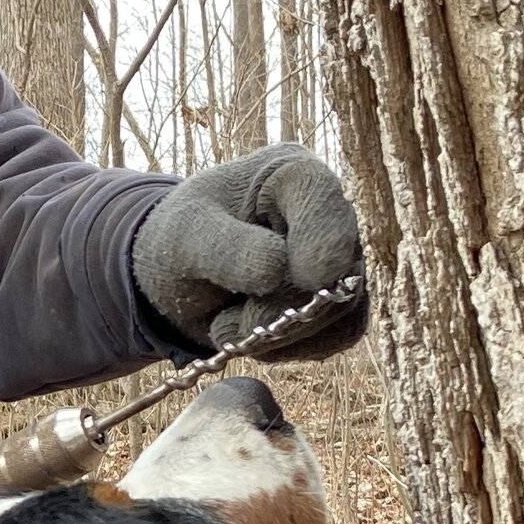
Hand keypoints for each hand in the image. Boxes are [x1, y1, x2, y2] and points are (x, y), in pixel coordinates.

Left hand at [133, 147, 367, 358]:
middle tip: (225, 325)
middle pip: (337, 267)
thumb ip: (226, 248)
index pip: (323, 199)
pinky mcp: (339, 306)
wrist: (182, 278)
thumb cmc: (184, 240)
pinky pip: (334, 338)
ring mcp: (341, 262)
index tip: (299, 277)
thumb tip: (279, 270)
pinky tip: (252, 339)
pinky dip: (290, 349)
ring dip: (278, 334)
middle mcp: (329, 215)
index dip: (319, 241)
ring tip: (226, 325)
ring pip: (339, 311)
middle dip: (280, 308)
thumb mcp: (184, 236)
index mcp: (293, 174)